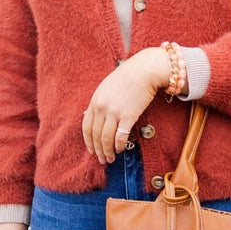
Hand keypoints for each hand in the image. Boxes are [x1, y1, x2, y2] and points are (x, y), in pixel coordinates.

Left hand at [82, 46, 170, 163]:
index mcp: (95, 101)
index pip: (86, 127)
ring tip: (111, 158)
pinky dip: (119, 145)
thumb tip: (95, 118)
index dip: (88, 141)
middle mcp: (102, 108)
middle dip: (98, 150)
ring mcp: (114, 112)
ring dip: (108, 151)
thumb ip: (99, 102)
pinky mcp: (128, 116)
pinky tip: (120, 149)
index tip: (92, 150)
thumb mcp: (106, 87)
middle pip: (96, 135)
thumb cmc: (127, 78)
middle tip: (101, 159)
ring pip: (106, 139)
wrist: (144, 70)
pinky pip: (121, 136)